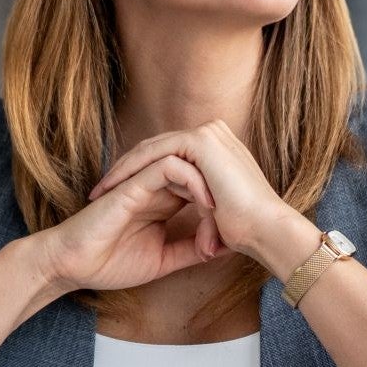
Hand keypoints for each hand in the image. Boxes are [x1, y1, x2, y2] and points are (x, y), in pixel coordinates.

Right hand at [35, 152, 233, 294]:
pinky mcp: (133, 183)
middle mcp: (157, 186)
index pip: (204, 187)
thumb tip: (225, 249)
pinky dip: (193, 180)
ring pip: (189, 162)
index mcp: (165, 201)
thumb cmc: (110, 262)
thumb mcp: (164, 260)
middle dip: (224, 193)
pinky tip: (206, 203)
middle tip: (235, 224)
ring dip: (213, 184)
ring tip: (223, 213)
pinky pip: (169, 166)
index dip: (225, 207)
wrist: (74, 267)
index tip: (236, 238)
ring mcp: (145, 181)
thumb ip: (191, 250)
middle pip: (202, 171)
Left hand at [88, 120, 302, 270]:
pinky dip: (133, 169)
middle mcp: (212, 136)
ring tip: (101, 191)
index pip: (166, 156)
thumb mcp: (217, 215)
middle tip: (99, 192)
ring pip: (151, 148)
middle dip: (125, 170)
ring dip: (123, 169)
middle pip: (155, 149)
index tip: (115, 197)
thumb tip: (196, 231)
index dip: (139, 175)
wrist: (267, 231)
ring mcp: (207, 135)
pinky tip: (116, 187)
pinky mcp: (200, 141)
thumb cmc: (247, 232)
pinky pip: (155, 152)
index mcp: (216, 151)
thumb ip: (201, 209)